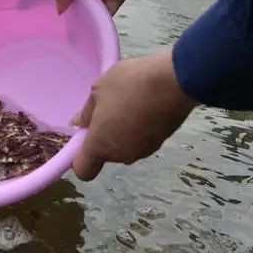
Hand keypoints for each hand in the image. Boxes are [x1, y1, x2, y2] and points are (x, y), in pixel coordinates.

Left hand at [70, 49, 197, 180]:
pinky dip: (141, 128)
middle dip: (104, 136)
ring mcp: (144, 151)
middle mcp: (121, 155)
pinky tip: (146, 106)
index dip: (80, 159)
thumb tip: (78, 124)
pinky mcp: (161, 142)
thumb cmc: (129, 84)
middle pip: (106, 154)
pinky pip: (142, 138)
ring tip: (130, 103)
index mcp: (101, 145)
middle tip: (108, 108)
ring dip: (123, 131)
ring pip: (125, 146)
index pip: (84, 171)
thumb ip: (87, 112)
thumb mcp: (99, 89)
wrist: (174, 81)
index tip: (84, 138)